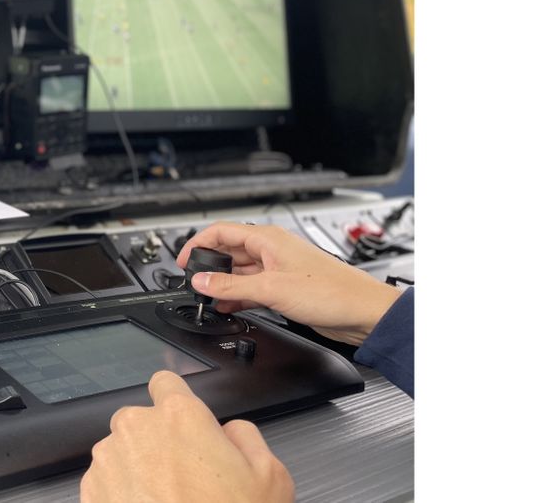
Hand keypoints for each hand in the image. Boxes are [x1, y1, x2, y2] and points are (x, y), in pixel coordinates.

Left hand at [81, 371, 292, 502]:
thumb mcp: (270, 477)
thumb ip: (246, 437)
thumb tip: (230, 431)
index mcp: (179, 417)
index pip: (166, 382)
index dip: (177, 401)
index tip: (182, 419)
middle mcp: (136, 430)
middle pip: (142, 420)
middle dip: (158, 439)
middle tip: (185, 474)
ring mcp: (108, 460)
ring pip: (122, 450)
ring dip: (138, 466)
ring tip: (167, 499)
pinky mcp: (91, 490)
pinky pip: (106, 479)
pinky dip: (121, 492)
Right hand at [177, 222, 401, 345]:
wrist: (362, 312)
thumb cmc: (331, 292)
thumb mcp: (270, 289)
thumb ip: (231, 285)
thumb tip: (201, 280)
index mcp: (267, 239)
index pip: (221, 232)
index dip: (198, 244)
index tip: (183, 261)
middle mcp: (271, 250)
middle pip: (229, 251)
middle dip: (209, 266)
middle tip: (194, 282)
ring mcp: (278, 269)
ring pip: (240, 272)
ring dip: (224, 284)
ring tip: (208, 298)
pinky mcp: (284, 287)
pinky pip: (252, 287)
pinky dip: (238, 296)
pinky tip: (229, 307)